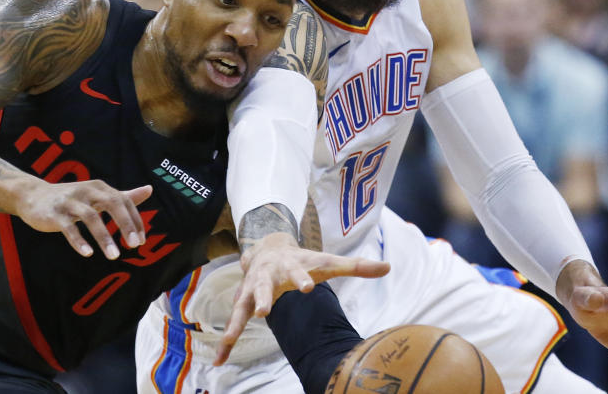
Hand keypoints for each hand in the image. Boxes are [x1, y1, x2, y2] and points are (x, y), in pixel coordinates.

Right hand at [16, 179, 151, 259]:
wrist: (33, 196)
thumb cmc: (72, 198)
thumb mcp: (98, 195)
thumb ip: (124, 195)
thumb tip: (150, 189)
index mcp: (100, 188)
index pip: (124, 202)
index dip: (135, 220)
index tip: (141, 241)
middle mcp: (87, 191)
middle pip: (112, 203)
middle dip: (125, 224)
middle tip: (135, 245)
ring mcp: (70, 202)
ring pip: (91, 217)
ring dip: (104, 237)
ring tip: (114, 256)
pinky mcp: (54, 214)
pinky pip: (68, 228)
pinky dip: (79, 240)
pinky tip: (88, 253)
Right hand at [215, 232, 389, 365]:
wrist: (267, 247)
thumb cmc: (302, 259)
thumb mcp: (326, 261)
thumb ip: (356, 266)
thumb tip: (388, 268)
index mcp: (291, 266)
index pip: (300, 271)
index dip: (303, 278)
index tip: (308, 287)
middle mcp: (268, 277)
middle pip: (264, 287)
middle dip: (263, 298)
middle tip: (264, 311)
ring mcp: (251, 290)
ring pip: (241, 307)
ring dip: (234, 323)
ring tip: (228, 340)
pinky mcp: (243, 303)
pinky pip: (233, 323)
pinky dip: (225, 342)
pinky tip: (218, 361)